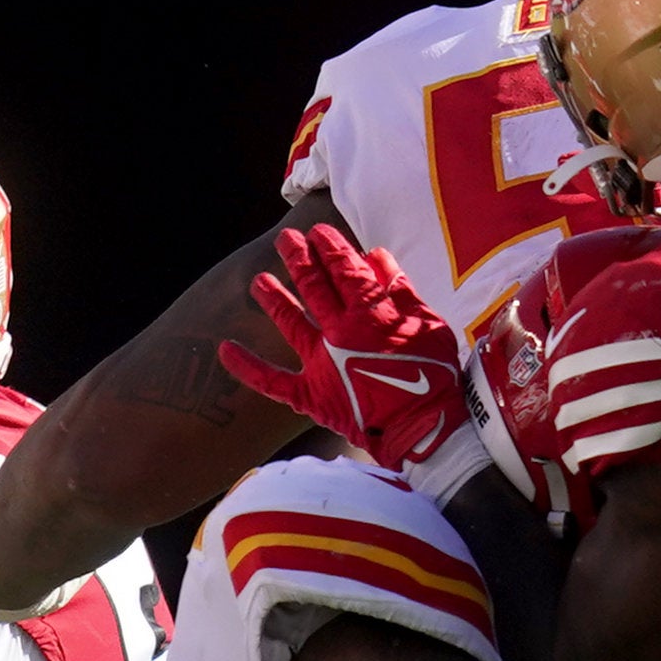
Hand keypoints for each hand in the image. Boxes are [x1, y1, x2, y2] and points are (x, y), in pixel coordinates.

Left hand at [226, 222, 470, 466]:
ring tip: (258, 280)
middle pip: (314, 288)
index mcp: (371, 314)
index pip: (344, 270)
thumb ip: (401, 291)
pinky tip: (224, 349)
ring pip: (290, 322)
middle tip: (285, 240)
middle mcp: (339, 333)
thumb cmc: (435, 376)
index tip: (318, 232)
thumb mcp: (429, 325)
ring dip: (273, 298)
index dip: (330, 248)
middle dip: (298, 259)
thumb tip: (376, 256)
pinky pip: (271, 380)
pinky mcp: (310, 395)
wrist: (425, 428)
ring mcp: (321, 363)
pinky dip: (247, 366)